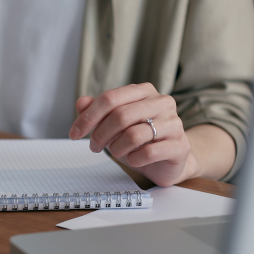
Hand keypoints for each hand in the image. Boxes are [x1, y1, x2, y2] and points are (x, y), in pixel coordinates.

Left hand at [68, 83, 197, 186]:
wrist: (167, 161)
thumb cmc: (138, 140)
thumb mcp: (113, 125)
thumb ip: (98, 111)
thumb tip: (81, 102)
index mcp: (143, 92)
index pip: (110, 98)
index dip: (88, 117)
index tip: (73, 134)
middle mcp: (162, 102)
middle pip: (120, 116)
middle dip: (100, 135)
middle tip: (94, 147)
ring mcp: (174, 123)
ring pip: (133, 135)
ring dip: (116, 148)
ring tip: (116, 153)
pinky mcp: (180, 145)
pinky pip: (149, 152)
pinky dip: (134, 159)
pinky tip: (133, 160)